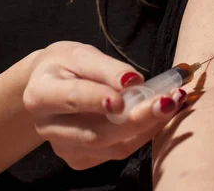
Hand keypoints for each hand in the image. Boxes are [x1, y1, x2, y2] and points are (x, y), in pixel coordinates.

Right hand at [23, 41, 186, 169]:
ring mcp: (62, 147)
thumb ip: (106, 68)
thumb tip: (133, 82)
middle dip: (136, 118)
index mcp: (40, 94)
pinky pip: (115, 152)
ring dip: (146, 127)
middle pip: (95, 132)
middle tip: (167, 101)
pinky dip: (140, 135)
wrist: (48, 84)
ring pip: (110, 147)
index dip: (98, 99)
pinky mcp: (78, 159)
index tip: (125, 96)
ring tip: (172, 104)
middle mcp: (47, 127)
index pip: (72, 98)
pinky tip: (158, 117)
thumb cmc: (66, 64)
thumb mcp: (81, 54)